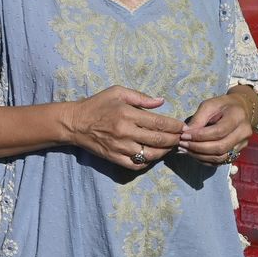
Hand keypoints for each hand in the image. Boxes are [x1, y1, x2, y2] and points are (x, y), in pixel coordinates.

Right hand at [64, 86, 184, 168]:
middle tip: (182, 138)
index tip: (182, 127)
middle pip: (158, 140)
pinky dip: (148, 162)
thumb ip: (140, 97)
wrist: (75, 123)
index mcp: (127, 114)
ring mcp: (120, 147)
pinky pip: (136, 164)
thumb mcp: (117, 92)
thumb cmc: (97, 104)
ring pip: (150, 154)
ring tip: (170, 147)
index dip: (174, 126)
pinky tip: (152, 155)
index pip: (159, 123)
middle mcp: (125, 132)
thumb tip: (161, 101)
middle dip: (174, 139)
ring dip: (164, 152)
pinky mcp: (114, 158)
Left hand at [179, 91, 254, 165]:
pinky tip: (194, 154)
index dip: (200, 136)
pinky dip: (205, 160)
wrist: (240, 109)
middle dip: (198, 147)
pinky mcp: (237, 152)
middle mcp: (243, 133)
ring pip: (220, 157)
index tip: (184, 135)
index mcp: (238, 117)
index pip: (219, 131)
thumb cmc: (223, 105)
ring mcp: (242, 144)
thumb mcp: (209, 105)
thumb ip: (199, 118)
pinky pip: (220, 162)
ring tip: (185, 149)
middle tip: (182, 144)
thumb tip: (186, 133)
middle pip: (220, 147)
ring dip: (200, 156)